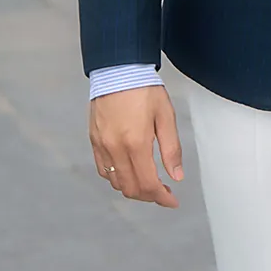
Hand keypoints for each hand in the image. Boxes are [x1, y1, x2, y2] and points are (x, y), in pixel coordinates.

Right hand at [89, 85, 183, 207]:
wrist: (118, 70)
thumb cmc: (144, 89)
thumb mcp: (166, 116)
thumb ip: (171, 149)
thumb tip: (177, 175)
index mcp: (136, 143)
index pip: (147, 184)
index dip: (162, 198)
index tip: (172, 200)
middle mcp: (115, 149)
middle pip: (131, 188)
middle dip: (149, 196)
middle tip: (164, 192)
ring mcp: (102, 146)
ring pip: (116, 183)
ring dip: (133, 189)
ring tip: (150, 183)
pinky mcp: (94, 141)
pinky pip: (104, 170)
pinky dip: (117, 178)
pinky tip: (129, 172)